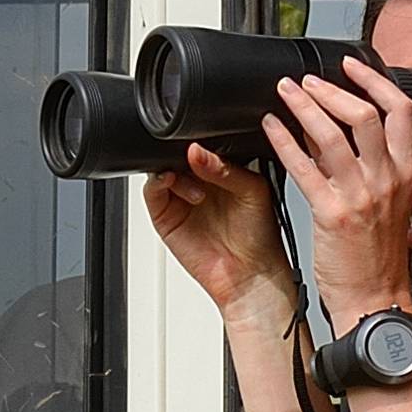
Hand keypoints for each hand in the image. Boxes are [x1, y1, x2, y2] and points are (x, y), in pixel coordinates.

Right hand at [142, 144, 295, 328]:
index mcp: (221, 169)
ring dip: (170, 164)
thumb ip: (225, 168)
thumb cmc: (259, 235)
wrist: (250, 274)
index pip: (202, 143)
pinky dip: (157, 181)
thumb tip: (196, 151)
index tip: (201, 137)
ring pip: (161, 167)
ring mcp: (180, 197)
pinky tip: (171, 180)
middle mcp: (199, 181)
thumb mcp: (252, 190)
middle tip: (190, 152)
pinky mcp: (164, 215)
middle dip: (180, 150)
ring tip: (188, 174)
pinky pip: (151, 191)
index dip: (199, 137)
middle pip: (177, 153)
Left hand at [270, 58, 411, 325]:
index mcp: (404, 174)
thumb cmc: (377, 258)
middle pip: (366, 114)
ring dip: (304, 106)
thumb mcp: (388, 205)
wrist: (374, 300)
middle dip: (333, 89)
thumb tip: (339, 134)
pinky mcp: (332, 213)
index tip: (352, 67)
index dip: (376, 82)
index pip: (401, 112)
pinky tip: (269, 128)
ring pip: (333, 133)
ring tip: (285, 93)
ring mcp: (361, 195)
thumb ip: (372, 169)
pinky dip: (283, 141)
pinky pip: (304, 166)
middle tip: (307, 80)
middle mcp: (387, 179)